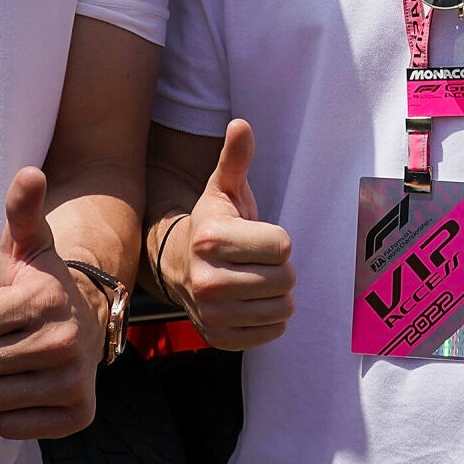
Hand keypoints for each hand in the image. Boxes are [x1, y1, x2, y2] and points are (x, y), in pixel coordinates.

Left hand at [0, 168, 101, 439]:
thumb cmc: (41, 284)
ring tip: (17, 360)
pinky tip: (33, 385)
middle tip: (5, 337)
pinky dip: (13, 411)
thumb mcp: (28, 245)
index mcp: (42, 301)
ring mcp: (71, 384)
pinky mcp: (76, 417)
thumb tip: (30, 173)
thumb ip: (22, 208)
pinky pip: (7, 427)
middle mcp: (62, 344)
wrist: (90, 321)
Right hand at [167, 119, 293, 349]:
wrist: (177, 265)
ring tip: (254, 280)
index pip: (283, 245)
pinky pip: (272, 334)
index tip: (256, 236)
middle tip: (257, 260)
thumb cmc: (212, 223)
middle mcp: (207, 280)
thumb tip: (241, 125)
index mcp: (211, 238)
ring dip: (277, 295)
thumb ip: (235, 159)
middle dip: (279, 268)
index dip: (276, 239)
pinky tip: (249, 302)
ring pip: (283, 309)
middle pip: (286, 280)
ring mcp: (212, 314)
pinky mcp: (220, 339)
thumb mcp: (223, 189)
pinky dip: (268, 319)